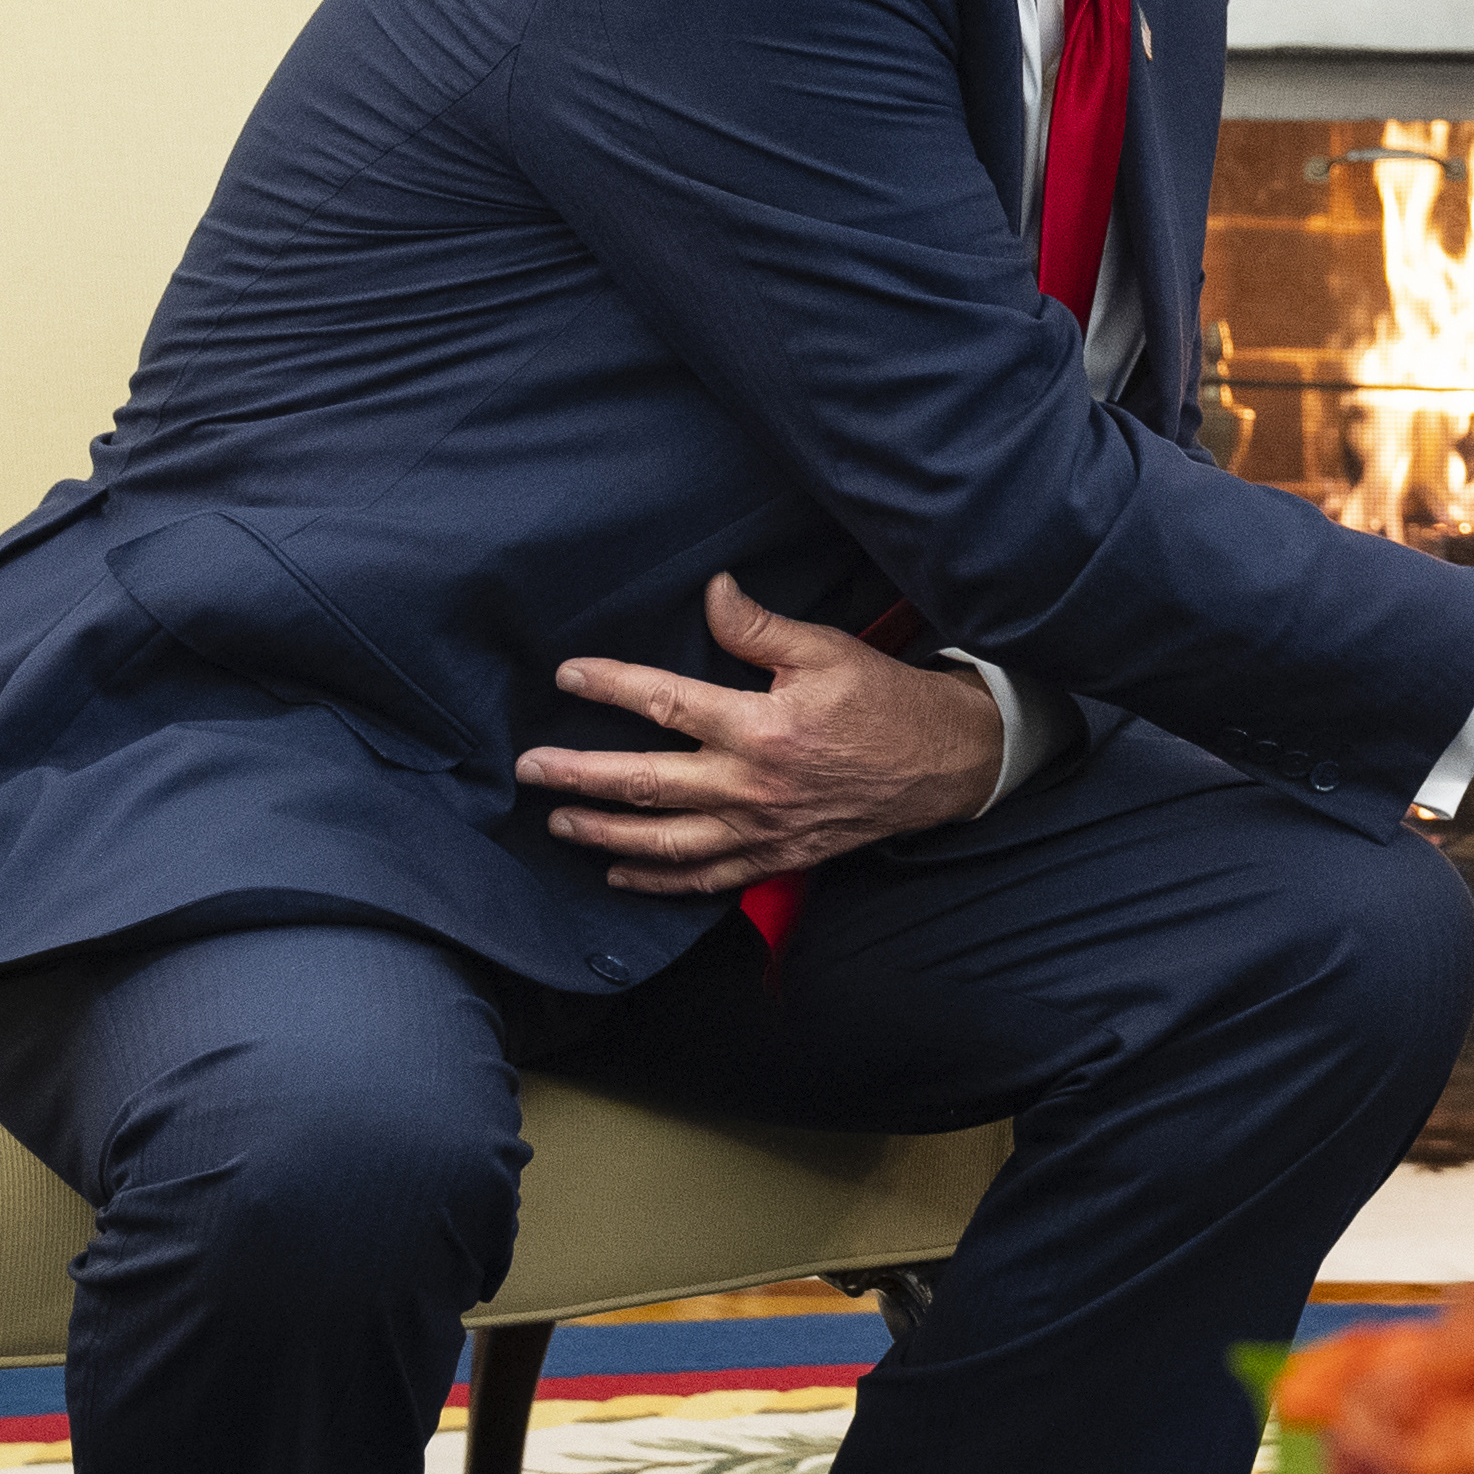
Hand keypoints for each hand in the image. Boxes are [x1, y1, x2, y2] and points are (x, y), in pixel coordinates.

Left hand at [515, 573, 1007, 892]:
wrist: (943, 764)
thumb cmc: (883, 701)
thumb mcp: (826, 649)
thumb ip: (759, 627)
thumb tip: (712, 592)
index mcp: (761, 725)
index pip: (666, 704)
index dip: (611, 686)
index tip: (568, 675)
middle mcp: (752, 785)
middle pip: (646, 783)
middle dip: (579, 776)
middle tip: (529, 768)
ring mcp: (762, 830)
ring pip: (665, 841)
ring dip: (604, 835)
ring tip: (558, 822)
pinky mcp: (777, 858)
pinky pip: (706, 880)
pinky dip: (658, 882)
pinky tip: (619, 874)